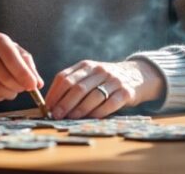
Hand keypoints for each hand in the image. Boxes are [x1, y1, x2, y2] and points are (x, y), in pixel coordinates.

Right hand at [0, 33, 42, 100]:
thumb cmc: (4, 56)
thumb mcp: (18, 54)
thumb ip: (30, 67)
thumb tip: (38, 84)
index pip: (12, 59)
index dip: (24, 74)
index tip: (33, 86)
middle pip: (6, 77)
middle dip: (19, 87)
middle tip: (24, 88)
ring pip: (0, 89)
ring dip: (11, 93)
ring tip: (13, 87)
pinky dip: (1, 96)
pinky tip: (1, 88)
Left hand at [45, 59, 163, 118]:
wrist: (137, 75)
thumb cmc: (106, 80)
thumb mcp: (90, 75)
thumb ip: (73, 84)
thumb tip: (52, 104)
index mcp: (86, 66)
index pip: (64, 77)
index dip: (54, 93)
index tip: (47, 107)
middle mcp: (99, 70)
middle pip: (77, 87)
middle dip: (64, 103)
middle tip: (55, 115)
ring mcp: (113, 80)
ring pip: (92, 96)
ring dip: (79, 110)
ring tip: (70, 118)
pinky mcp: (126, 92)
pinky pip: (110, 103)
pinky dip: (98, 112)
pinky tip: (90, 118)